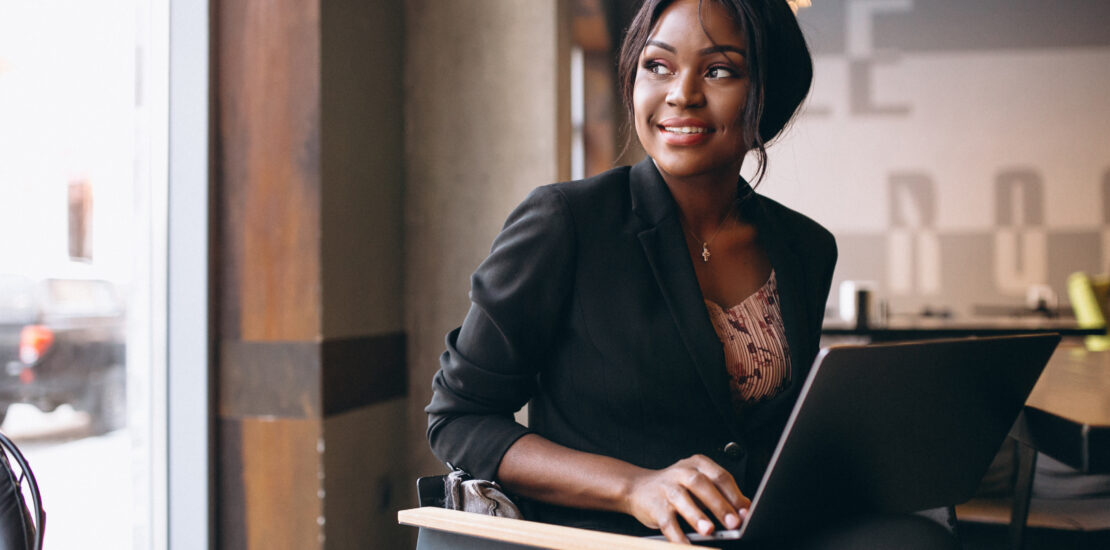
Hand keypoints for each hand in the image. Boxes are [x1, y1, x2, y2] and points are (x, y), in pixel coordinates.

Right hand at [623, 454, 750, 543]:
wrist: (637, 487)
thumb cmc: (676, 488)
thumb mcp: (700, 485)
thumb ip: (722, 494)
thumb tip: (746, 509)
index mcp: (698, 465)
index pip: (720, 476)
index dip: (734, 494)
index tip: (746, 512)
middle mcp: (682, 473)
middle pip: (702, 485)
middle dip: (719, 504)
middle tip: (733, 522)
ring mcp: (666, 488)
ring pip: (682, 499)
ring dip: (697, 516)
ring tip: (709, 531)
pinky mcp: (654, 506)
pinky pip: (667, 521)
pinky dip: (677, 535)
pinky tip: (687, 545)